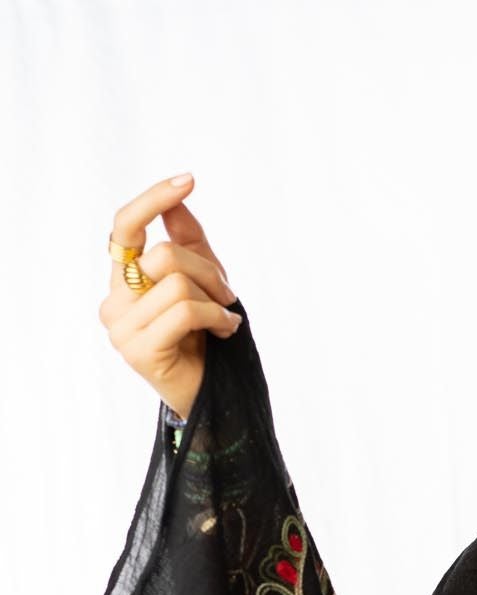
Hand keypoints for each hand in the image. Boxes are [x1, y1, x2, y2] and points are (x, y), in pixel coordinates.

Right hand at [99, 172, 241, 421]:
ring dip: (215, 298)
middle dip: (208, 270)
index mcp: (124, 280)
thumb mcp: (203, 282)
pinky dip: (215, 316)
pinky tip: (226, 330)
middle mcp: (113, 301)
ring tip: (226, 319)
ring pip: (176, 283)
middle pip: (163, 254)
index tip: (188, 180)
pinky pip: (183, 311)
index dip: (153, 199)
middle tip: (228, 295)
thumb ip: (189, 242)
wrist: (214, 397)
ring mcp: (121, 328)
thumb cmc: (206, 340)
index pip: (125, 227)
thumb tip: (178, 201)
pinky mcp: (138, 351)